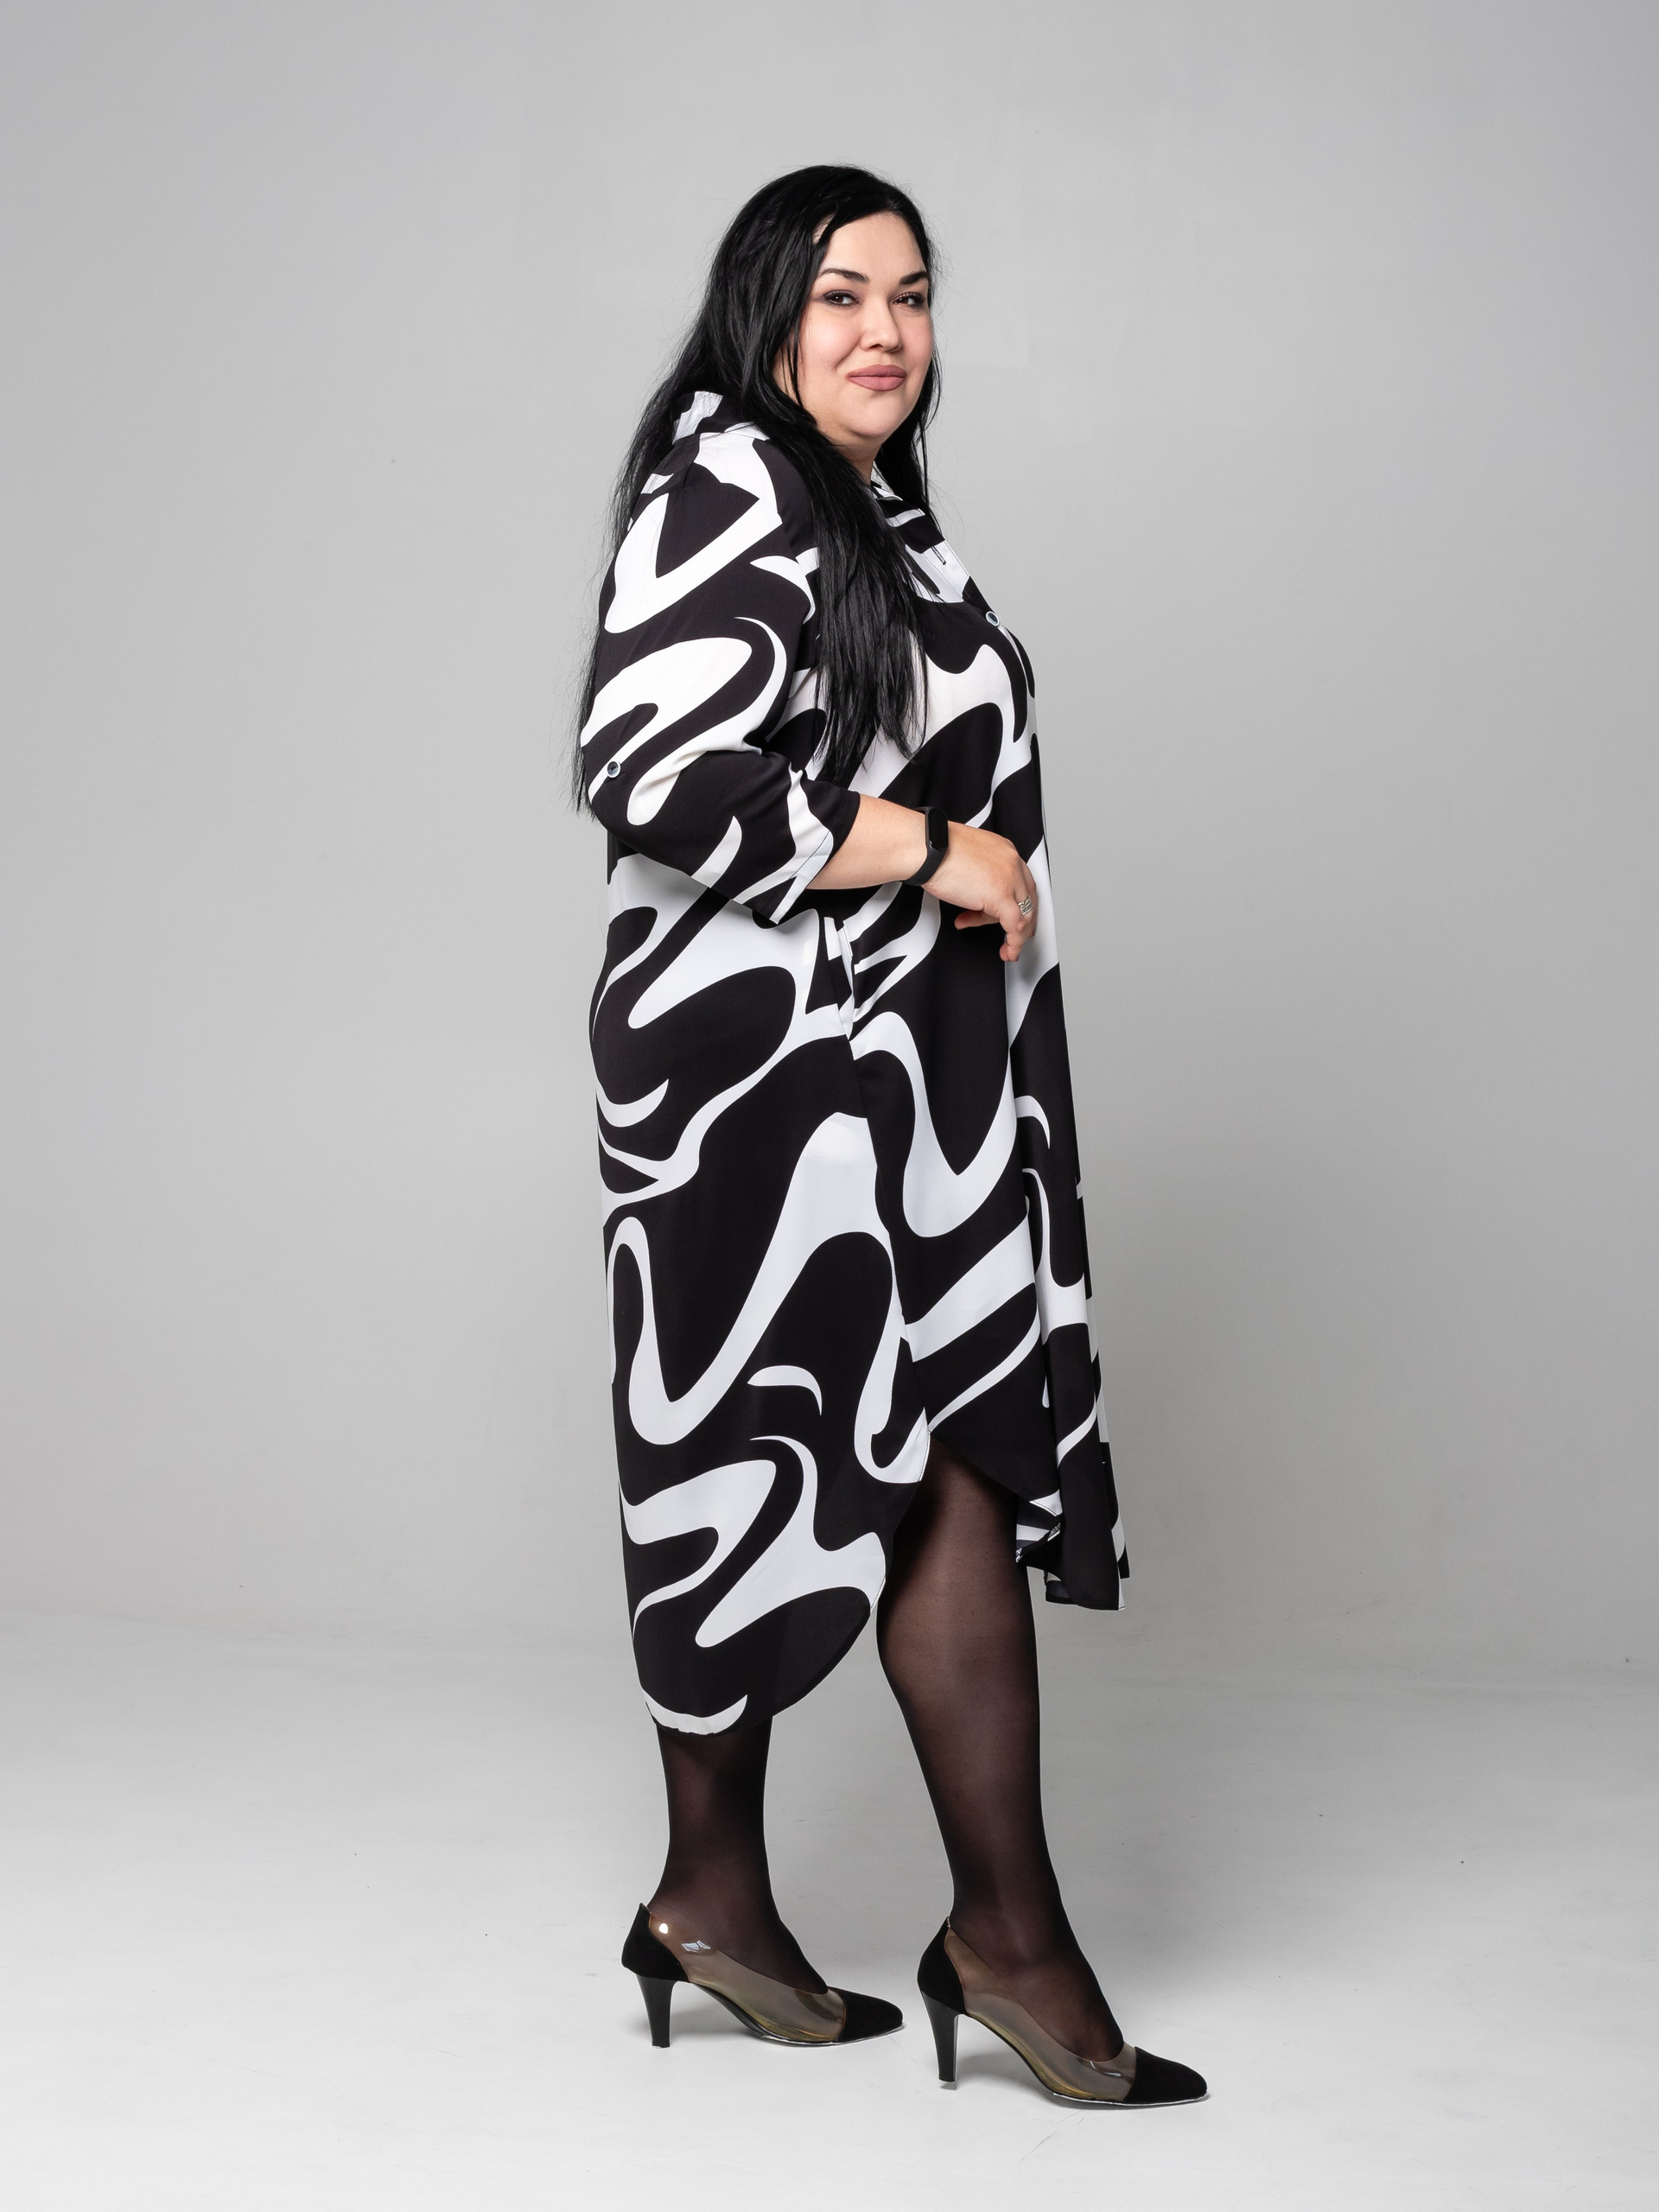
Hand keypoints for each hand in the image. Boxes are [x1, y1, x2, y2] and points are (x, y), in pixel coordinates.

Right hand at [927, 822, 1037, 961]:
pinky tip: (1008, 950)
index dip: (1022, 903)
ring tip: (1008, 949)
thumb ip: (979, 879)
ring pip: (1025, 913)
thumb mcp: (967, 862)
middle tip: (1018, 937)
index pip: (1022, 881)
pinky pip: (1015, 925)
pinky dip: (1014, 942)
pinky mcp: (1001, 895)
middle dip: (1025, 921)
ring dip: (1018, 936)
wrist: (928, 850)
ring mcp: (1009, 878)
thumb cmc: (936, 852)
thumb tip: (976, 901)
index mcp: (1005, 852)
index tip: (1017, 916)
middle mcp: (1011, 863)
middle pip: (1028, 898)